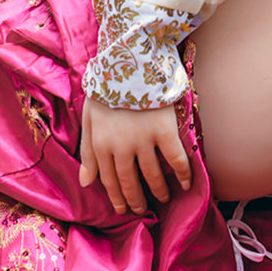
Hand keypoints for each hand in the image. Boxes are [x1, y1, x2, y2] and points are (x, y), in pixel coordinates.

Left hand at [79, 96, 191, 214]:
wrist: (129, 62)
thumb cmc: (106, 89)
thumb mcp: (89, 119)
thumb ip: (87, 152)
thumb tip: (86, 183)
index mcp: (101, 145)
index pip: (109, 181)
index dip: (117, 198)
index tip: (123, 209)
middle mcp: (121, 147)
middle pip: (130, 182)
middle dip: (136, 200)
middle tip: (142, 209)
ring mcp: (144, 140)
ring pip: (153, 175)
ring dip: (159, 190)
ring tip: (164, 198)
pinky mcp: (164, 130)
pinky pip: (176, 159)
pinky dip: (183, 174)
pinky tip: (186, 184)